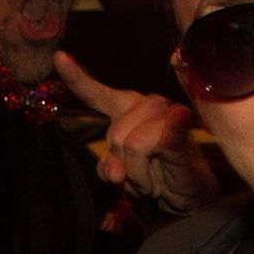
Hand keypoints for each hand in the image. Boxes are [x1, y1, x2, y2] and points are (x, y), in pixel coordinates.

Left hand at [53, 52, 218, 214]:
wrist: (194, 195)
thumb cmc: (161, 178)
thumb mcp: (125, 174)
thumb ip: (109, 168)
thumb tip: (113, 169)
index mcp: (130, 109)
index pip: (99, 95)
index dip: (78, 79)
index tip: (59, 58)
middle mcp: (147, 103)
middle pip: (113, 134)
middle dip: (125, 165)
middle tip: (146, 176)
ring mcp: (165, 112)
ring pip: (129, 144)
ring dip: (140, 174)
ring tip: (157, 177)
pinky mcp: (178, 127)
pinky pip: (148, 145)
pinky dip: (150, 164)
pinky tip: (166, 161)